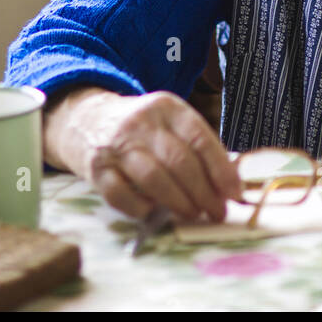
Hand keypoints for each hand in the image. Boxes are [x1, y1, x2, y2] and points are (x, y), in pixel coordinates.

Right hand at [44, 87, 240, 222]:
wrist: (88, 120)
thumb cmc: (143, 130)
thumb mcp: (170, 123)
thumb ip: (196, 147)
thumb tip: (228, 184)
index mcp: (168, 108)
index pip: (201, 138)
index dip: (221, 169)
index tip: (234, 194)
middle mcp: (142, 123)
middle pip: (179, 160)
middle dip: (203, 192)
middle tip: (216, 212)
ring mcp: (117, 145)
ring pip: (153, 177)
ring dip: (178, 201)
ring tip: (192, 214)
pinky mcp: (96, 168)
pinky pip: (120, 194)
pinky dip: (139, 207)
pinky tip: (151, 212)